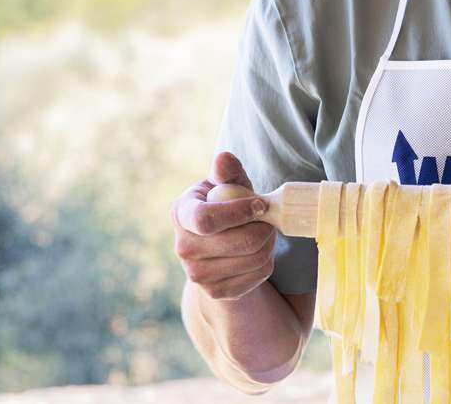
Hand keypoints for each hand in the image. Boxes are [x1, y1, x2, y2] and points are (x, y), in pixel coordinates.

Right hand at [171, 152, 278, 301]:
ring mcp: (196, 274)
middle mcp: (182, 247)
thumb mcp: (228, 184)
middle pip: (241, 242)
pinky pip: (258, 275)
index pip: (206, 219)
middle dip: (264, 227)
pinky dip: (267, 262)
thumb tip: (224, 158)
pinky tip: (257, 252)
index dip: (240, 212)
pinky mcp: (216, 292)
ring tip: (261, 233)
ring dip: (268, 243)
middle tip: (266, 219)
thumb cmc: (228, 205)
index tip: (261, 204)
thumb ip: (228, 172)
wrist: (221, 243)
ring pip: (254, 258)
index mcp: (182, 214)